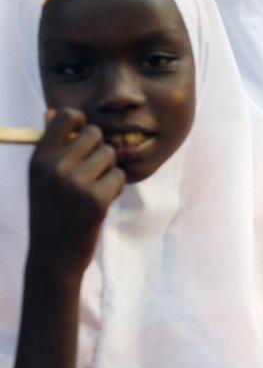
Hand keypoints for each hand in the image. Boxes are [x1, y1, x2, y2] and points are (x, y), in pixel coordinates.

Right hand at [26, 109, 125, 285]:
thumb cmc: (50, 210)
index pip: (66, 116)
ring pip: (110, 154)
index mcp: (39, 158)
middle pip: (95, 134)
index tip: (82, 136)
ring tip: (93, 188)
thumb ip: (51, 144)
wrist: (53, 255)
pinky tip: (100, 202)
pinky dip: (114, 187)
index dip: (80, 121)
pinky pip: (119, 176)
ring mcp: (76, 184)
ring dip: (108, 170)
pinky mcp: (96, 199)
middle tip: (90, 170)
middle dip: (98, 149)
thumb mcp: (41, 177)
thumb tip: (53, 112)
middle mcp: (55, 167)